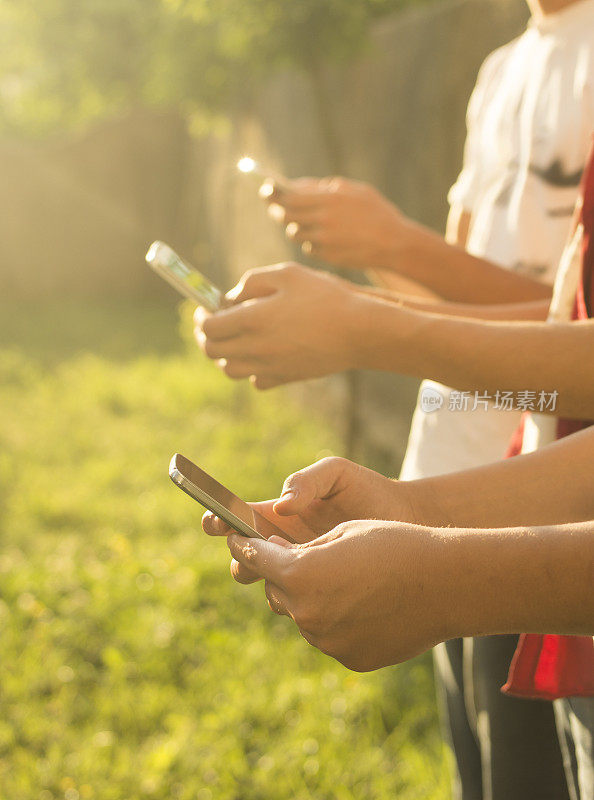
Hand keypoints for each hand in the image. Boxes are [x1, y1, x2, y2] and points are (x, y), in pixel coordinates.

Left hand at [193, 263, 360, 388]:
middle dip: (206, 336)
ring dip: (226, 354)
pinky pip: (256, 381)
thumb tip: (230, 298)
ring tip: (236, 337)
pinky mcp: (286, 378)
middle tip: (212, 323)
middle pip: (213, 352)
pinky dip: (252, 370)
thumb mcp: (287, 273)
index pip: (208, 328)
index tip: (203, 308)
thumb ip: (251, 281)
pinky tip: (262, 353)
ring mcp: (270, 367)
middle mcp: (256, 348)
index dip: (200, 317)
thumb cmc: (326, 296)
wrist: (360, 331)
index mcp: (252, 319)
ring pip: (230, 370)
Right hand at [202, 456, 426, 584]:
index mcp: (277, 514)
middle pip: (244, 560)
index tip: (215, 521)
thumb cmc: (368, 490)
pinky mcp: (323, 594)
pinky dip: (297, 598)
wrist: (408, 520)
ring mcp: (303, 572)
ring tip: (290, 566)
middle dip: (240, 557)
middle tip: (252, 552)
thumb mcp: (337, 474)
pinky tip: (317, 586)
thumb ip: (306, 481)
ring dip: (271, 580)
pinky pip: (298, 605)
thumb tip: (280, 508)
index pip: (237, 520)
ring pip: (268, 586)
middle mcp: (283, 545)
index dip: (219, 521)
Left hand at [226, 519, 450, 670]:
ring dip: (312, 599)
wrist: (444, 583)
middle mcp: (306, 613)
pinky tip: (366, 605)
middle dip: (285, 574)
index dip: (243, 547)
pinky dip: (337, 621)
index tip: (236, 541)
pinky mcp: (348, 658)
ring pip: (303, 615)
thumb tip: (280, 559)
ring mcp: (327, 641)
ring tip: (347, 582)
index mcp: (300, 574)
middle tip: (304, 558)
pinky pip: (329, 635)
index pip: (256, 560)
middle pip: (277, 591)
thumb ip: (302, 549)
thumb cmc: (394, 544)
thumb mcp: (341, 532)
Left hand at [260, 177, 410, 270]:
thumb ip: (327, 187)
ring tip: (307, 223)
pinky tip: (324, 239)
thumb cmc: (376, 213)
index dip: (274, 193)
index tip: (266, 190)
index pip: (289, 196)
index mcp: (329, 199)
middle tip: (277, 208)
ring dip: (296, 227)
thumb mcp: (356, 191)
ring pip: (294, 233)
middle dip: (278, 210)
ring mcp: (324, 240)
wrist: (395, 243)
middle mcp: (323, 220)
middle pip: (285, 215)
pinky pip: (308, 248)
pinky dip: (311, 243)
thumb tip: (298, 186)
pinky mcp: (326, 256)